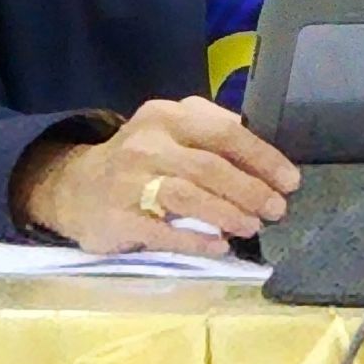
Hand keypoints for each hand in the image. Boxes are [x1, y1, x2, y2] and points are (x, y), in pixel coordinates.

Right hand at [14, 97, 300, 255]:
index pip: (224, 132)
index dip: (262, 158)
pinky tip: (219, 246)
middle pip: (210, 166)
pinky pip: (163, 232)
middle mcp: (148, 143)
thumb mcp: (168, 130)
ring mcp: (130, 181)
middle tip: (277, 209)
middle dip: (250, 190)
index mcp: (167, 116)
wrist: (74, 187)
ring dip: (227, 214)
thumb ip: (210, 130)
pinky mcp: (118, 218)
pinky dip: (195, 241)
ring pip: (188, 196)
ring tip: (252, 227)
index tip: (289, 180)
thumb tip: (261, 150)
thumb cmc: (138, 161)